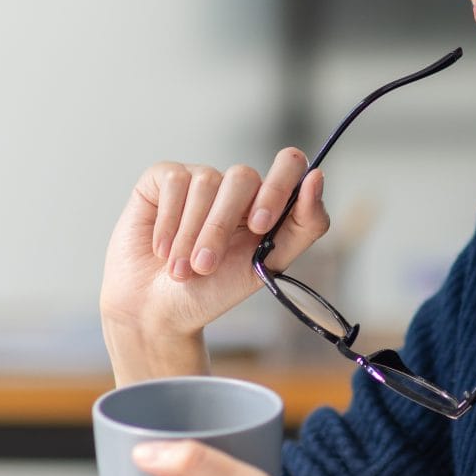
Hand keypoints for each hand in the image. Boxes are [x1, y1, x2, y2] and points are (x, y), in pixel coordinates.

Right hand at [99, 151, 330, 354]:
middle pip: (242, 177)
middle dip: (221, 228)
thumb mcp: (266, 266)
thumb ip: (303, 226)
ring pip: (206, 183)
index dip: (277, 188)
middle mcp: (236, 186)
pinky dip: (168, 222)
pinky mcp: (165, 177)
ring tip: (181, 269)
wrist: (158, 310)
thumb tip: (317, 178)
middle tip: (205, 266)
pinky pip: (174, 182)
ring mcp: (200, 178)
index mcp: (268, 203)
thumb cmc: (214, 291)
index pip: (290, 165)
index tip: (259, 225)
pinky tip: (162, 248)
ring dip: (190, 235)